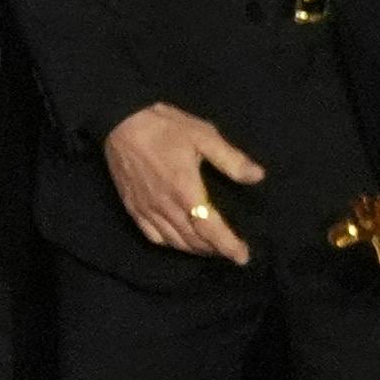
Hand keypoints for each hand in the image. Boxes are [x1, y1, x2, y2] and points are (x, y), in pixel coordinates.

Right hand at [104, 102, 263, 264]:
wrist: (121, 122)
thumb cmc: (165, 127)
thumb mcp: (204, 135)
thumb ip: (231, 159)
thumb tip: (258, 176)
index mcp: (186, 191)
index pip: (211, 229)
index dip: (228, 246)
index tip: (243, 257)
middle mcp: (166, 207)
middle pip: (194, 241)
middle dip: (215, 250)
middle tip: (231, 251)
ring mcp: (147, 210)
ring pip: (175, 242)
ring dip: (195, 250)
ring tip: (211, 249)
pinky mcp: (133, 208)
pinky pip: (153, 236)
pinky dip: (171, 244)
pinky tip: (180, 242)